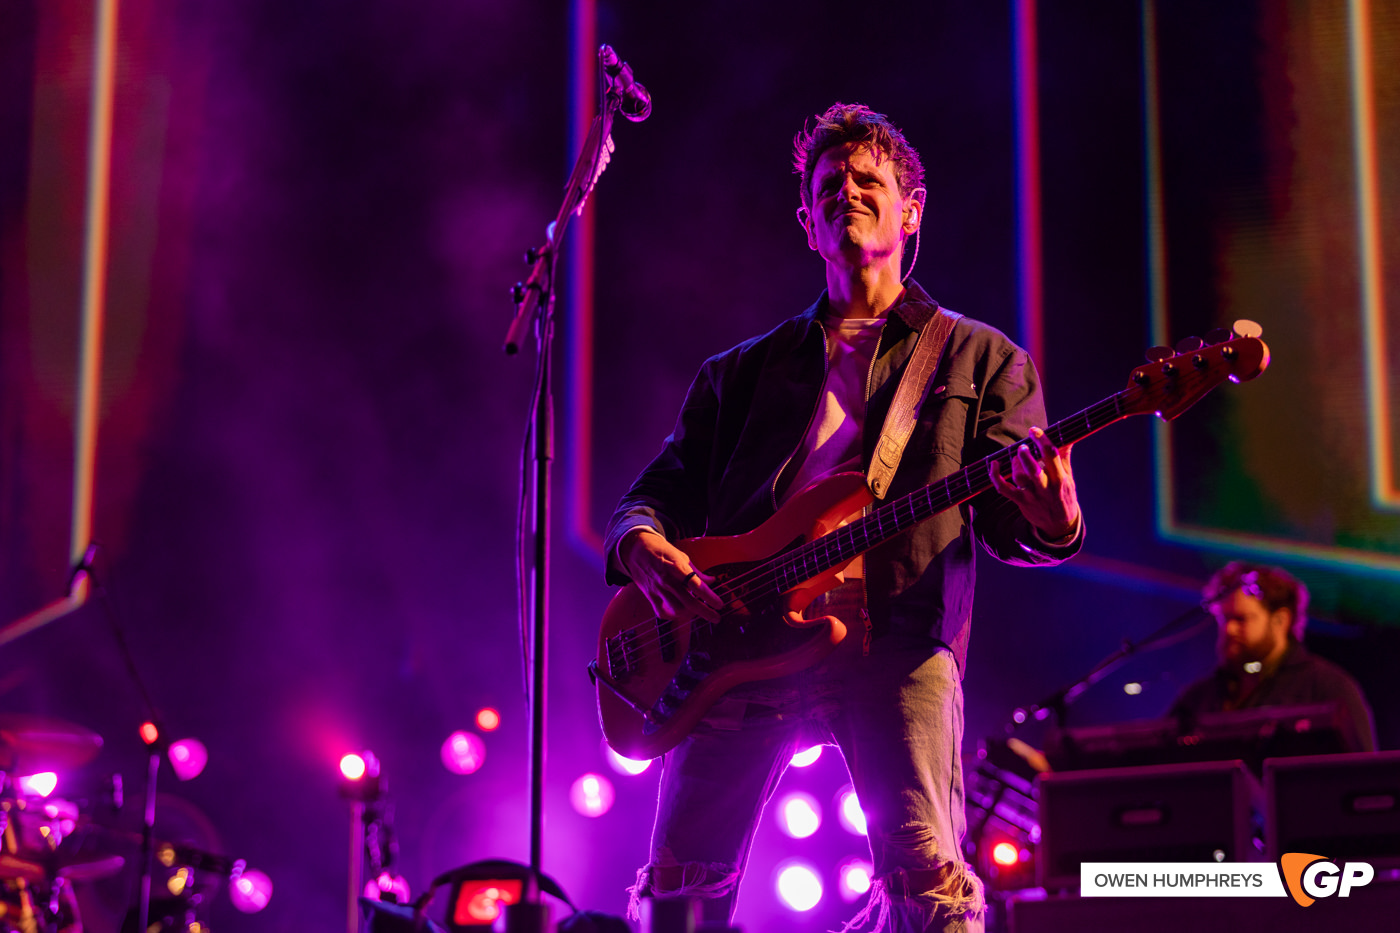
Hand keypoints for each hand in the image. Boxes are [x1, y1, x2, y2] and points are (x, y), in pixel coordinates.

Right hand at [619, 528, 723, 623]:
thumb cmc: (662, 552)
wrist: (636, 550)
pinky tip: (680, 613)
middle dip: (705, 612)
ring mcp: (657, 589)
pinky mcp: (650, 596)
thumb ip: (696, 571)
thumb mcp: (681, 556)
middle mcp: (667, 580)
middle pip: (689, 602)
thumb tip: (711, 581)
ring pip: (677, 610)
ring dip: (690, 615)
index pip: (696, 585)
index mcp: (677, 567)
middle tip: (716, 617)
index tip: (720, 604)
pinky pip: (662, 612)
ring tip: (698, 613)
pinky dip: (673, 616)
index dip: (709, 597)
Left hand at [989, 426, 1079, 540]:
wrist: (1059, 526)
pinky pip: (1004, 489)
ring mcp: (1032, 495)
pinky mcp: (1021, 501)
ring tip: (1017, 457)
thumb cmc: (1063, 496)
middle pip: (1034, 470)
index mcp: (1060, 478)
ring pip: (1019, 477)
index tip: (1034, 430)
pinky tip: (994, 464)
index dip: (1042, 440)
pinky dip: (996, 477)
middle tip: (1022, 447)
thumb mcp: (1068, 477)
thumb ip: (1064, 456)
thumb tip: (1067, 437)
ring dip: (1014, 464)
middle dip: (1026, 456)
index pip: (1052, 456)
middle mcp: (1046, 487)